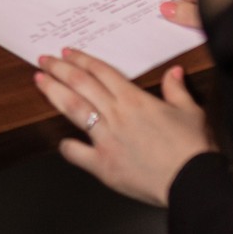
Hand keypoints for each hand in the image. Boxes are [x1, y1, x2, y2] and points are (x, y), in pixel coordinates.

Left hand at [35, 49, 215, 206]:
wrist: (193, 181)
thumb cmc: (193, 149)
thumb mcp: (191, 112)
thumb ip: (177, 90)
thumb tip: (174, 72)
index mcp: (134, 99)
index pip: (101, 71)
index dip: (81, 59)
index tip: (67, 52)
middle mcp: (116, 114)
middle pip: (81, 83)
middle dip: (59, 69)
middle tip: (44, 60)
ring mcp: (106, 139)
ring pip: (73, 108)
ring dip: (54, 92)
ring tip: (39, 81)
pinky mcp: (103, 165)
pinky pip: (77, 153)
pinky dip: (67, 146)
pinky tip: (62, 142)